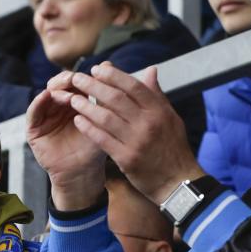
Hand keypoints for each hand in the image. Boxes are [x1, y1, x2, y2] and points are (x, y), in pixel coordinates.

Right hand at [26, 71, 106, 210]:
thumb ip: (110, 98)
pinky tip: (47, 95)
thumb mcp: (104, 122)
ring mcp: (46, 116)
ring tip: (64, 87)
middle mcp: (59, 107)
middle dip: (68, 79)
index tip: (97, 71)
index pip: (78, 83)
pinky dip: (38, 101)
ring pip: (47, 94)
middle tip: (75, 77)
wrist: (82, 174)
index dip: (86, 76)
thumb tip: (122, 68)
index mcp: (76, 102)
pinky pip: (33, 112)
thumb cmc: (95, 148)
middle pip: (60, 85)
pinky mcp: (34, 129)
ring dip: (55, 88)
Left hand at [67, 64, 203, 204]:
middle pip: (116, 99)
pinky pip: (102, 139)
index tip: (97, 69)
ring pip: (106, 118)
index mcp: (158, 111)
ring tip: (72, 98)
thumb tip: (150, 70)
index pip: (133, 86)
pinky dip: (89, 128)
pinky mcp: (126, 158)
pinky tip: (78, 120)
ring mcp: (136, 141)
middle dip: (93, 86)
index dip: (113, 75)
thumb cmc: (173, 149)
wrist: (178, 182)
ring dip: (86, 106)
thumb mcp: (171, 118)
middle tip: (77, 79)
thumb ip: (157, 95)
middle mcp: (148, 123)